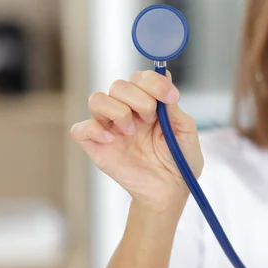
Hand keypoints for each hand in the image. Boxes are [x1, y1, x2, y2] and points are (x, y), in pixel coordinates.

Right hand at [70, 70, 202, 211]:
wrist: (170, 190)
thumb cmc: (180, 160)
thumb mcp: (186, 133)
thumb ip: (175, 109)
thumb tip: (167, 83)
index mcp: (150, 103)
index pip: (142, 77)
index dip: (154, 82)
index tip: (171, 97)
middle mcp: (127, 110)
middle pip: (119, 84)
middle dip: (139, 98)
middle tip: (151, 118)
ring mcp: (110, 127)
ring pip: (97, 99)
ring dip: (118, 111)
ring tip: (133, 131)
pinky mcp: (96, 146)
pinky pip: (80, 129)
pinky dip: (94, 130)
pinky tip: (112, 140)